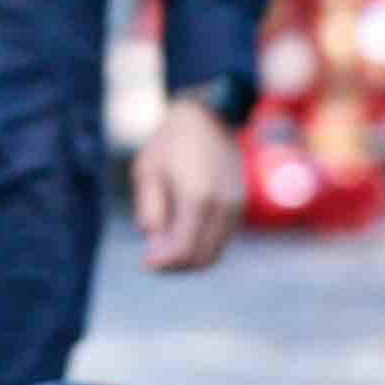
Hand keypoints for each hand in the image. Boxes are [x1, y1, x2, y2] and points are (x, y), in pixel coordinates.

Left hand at [133, 93, 253, 271]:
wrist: (208, 117)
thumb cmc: (170, 142)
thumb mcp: (147, 171)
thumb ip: (149, 209)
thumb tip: (153, 243)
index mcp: (198, 198)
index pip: (184, 250)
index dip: (163, 264)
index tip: (145, 264)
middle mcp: (222, 207)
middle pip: (202, 258)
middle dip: (176, 267)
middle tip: (153, 261)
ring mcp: (235, 207)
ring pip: (215, 253)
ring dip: (190, 259)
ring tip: (164, 249)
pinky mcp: (239, 205)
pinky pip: (221, 239)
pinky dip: (202, 246)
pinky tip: (180, 235)